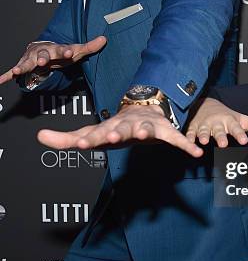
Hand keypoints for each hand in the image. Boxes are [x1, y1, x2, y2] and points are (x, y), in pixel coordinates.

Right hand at [0, 36, 106, 84]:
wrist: (45, 49)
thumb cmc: (62, 52)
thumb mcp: (77, 50)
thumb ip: (90, 46)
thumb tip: (104, 39)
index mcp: (57, 49)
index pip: (63, 49)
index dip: (66, 51)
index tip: (69, 52)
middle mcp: (43, 52)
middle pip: (43, 55)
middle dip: (42, 58)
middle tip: (42, 61)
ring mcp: (32, 59)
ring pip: (27, 62)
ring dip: (23, 66)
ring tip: (19, 71)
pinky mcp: (23, 65)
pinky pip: (13, 71)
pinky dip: (6, 75)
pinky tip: (0, 80)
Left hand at [37, 104, 202, 156]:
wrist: (145, 107)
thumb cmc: (115, 126)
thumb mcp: (92, 133)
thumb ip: (67, 139)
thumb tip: (38, 138)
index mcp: (109, 128)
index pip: (96, 134)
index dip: (89, 139)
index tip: (80, 144)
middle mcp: (127, 125)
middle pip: (120, 130)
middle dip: (115, 133)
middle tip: (109, 138)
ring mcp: (147, 126)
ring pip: (146, 129)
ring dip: (145, 132)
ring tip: (144, 136)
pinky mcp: (165, 131)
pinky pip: (176, 139)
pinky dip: (186, 145)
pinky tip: (196, 153)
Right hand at [185, 97, 247, 146]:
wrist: (205, 104)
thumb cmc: (226, 116)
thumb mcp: (241, 119)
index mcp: (229, 121)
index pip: (236, 129)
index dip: (239, 135)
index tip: (244, 141)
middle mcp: (216, 123)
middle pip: (219, 131)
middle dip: (220, 137)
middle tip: (223, 145)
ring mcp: (204, 125)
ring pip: (203, 131)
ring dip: (202, 136)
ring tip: (203, 141)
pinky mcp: (193, 128)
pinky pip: (190, 133)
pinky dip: (188, 137)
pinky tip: (187, 142)